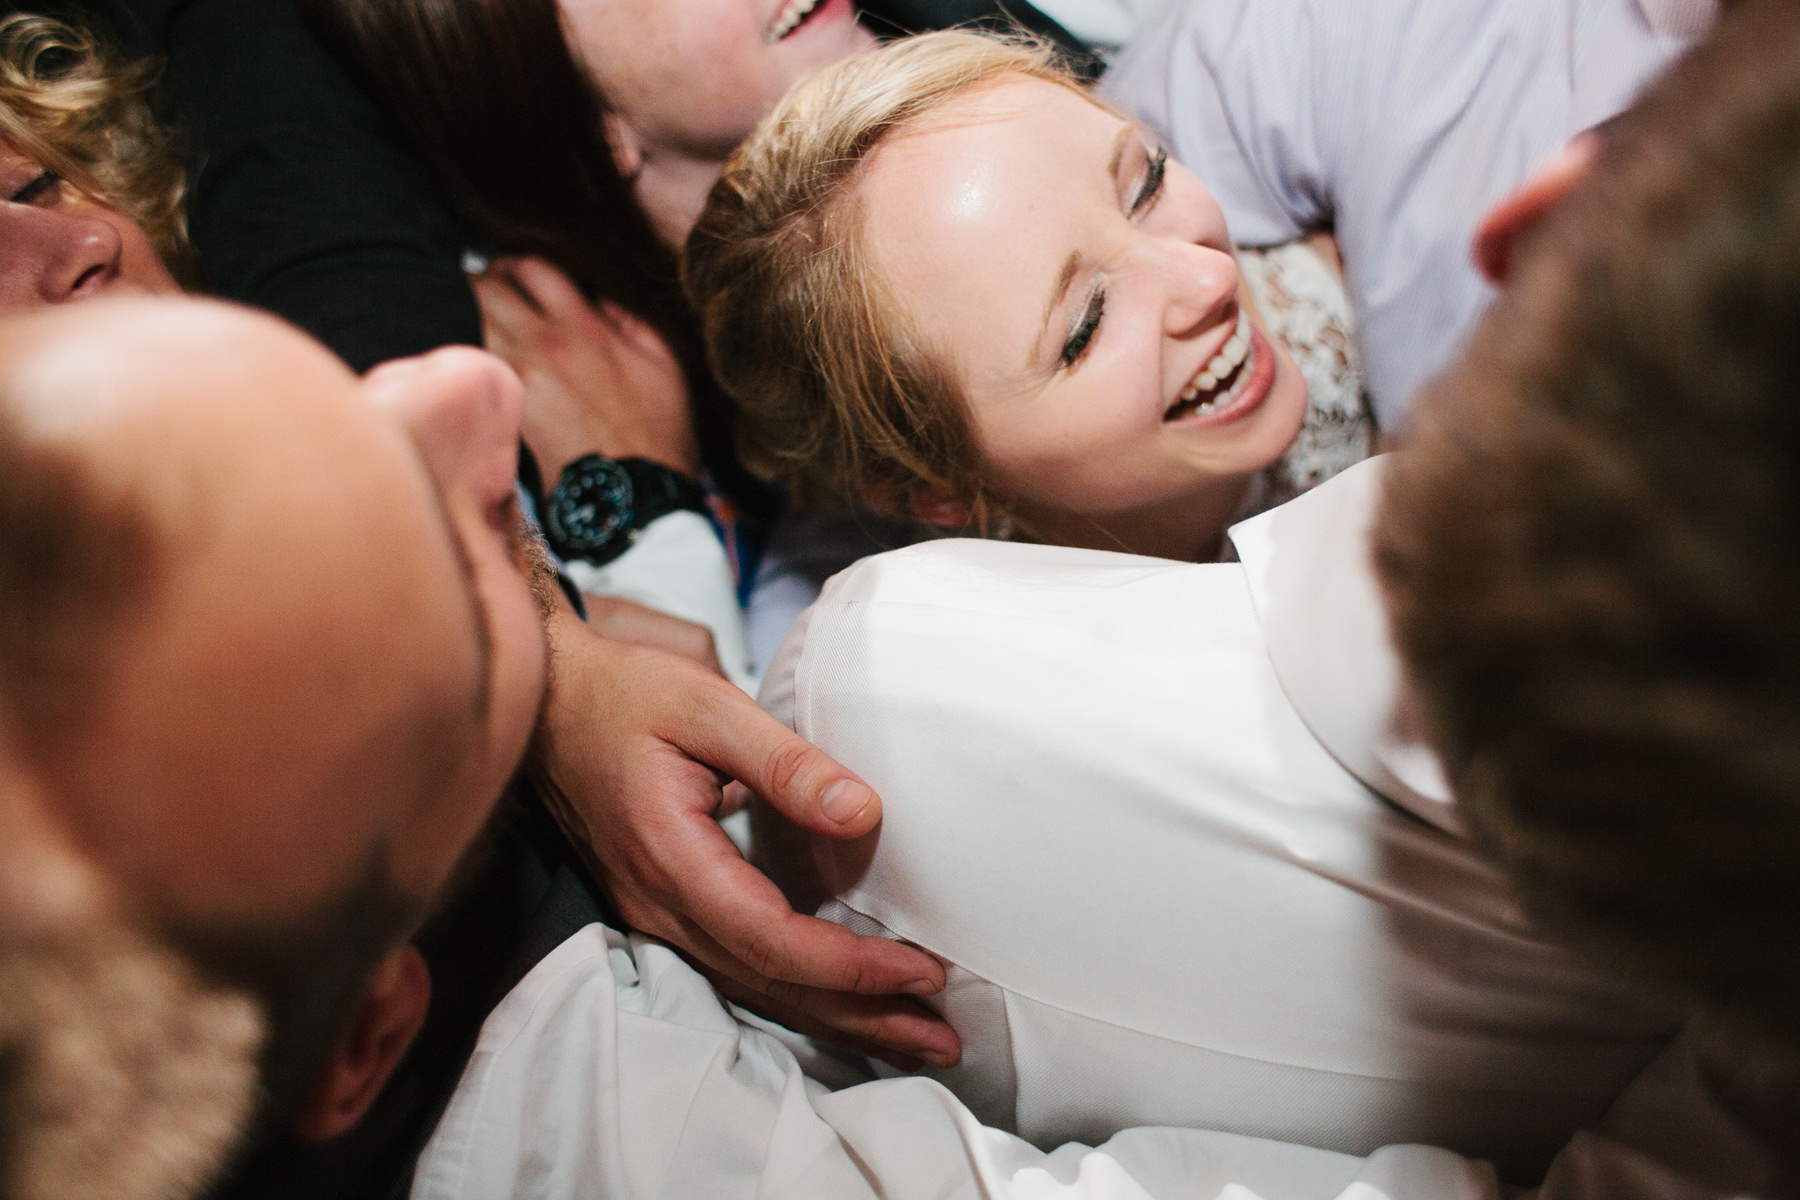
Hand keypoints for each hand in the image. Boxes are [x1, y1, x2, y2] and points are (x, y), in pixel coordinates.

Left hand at [474, 256, 699, 480]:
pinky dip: (482, 350)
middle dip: (487, 281)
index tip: (521, 270)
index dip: (521, 262)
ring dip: (480, 315)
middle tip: (495, 287)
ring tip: (493, 320)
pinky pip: (481, 361)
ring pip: (476, 323)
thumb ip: (632, 317)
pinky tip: (497, 356)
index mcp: (583, 327)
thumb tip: (600, 295)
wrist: (629, 491)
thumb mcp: (664, 361)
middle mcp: (542, 345)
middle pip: (487, 289)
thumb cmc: (655, 428)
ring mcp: (518, 376)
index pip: (531, 268)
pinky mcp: (506, 406)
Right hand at [534, 606, 960, 1069]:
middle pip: (768, 985)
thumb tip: (863, 814)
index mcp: (669, 857)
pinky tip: (844, 999)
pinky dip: (798, 991)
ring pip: (753, 987)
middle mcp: (657, 904)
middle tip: (942, 1037)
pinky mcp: (662, 908)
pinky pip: (735, 968)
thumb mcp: (707, 705)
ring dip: (835, 1017)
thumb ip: (786, 762)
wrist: (544, 703)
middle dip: (860, 1017)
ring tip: (913, 1034)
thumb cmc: (623, 695)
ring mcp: (654, 914)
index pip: (770, 939)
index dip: (849, 967)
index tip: (920, 971)